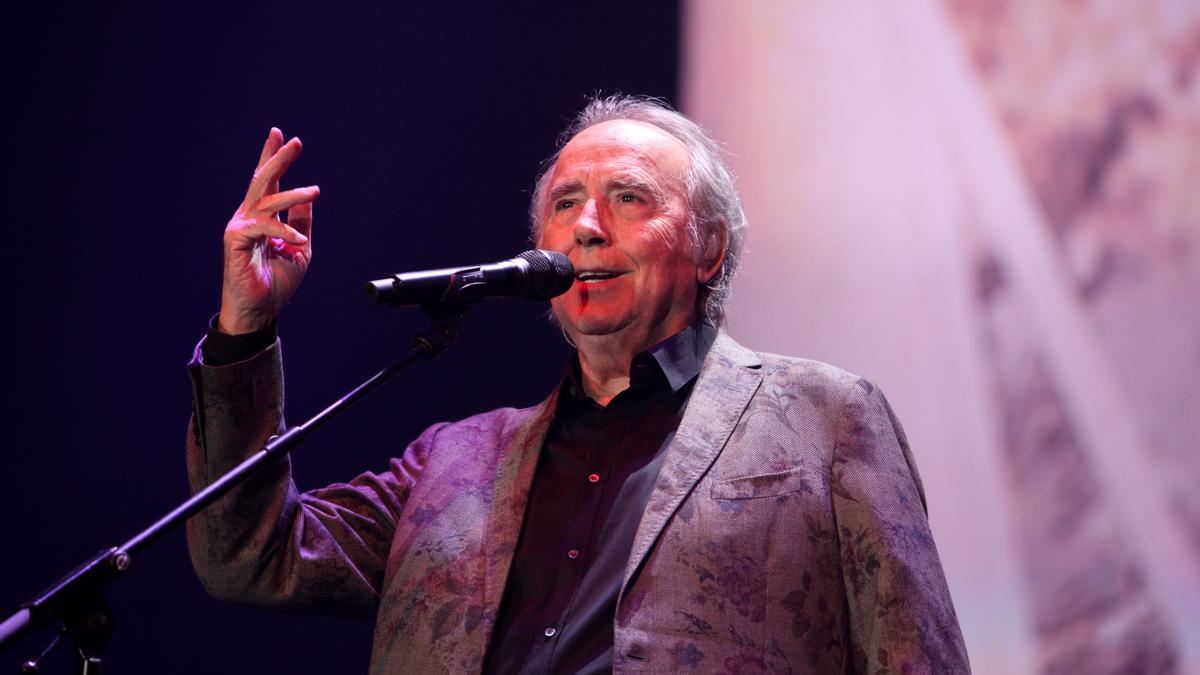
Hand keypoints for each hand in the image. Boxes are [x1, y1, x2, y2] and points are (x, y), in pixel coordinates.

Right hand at [218, 128, 319, 333]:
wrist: (262, 308)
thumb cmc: (277, 281)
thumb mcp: (299, 247)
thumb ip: (303, 221)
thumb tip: (309, 197)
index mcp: (262, 216)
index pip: (268, 182)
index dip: (272, 157)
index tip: (280, 134)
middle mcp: (248, 216)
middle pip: (262, 180)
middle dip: (278, 159)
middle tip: (294, 142)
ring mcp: (240, 226)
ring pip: (266, 200)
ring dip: (292, 194)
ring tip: (314, 191)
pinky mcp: (236, 239)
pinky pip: (264, 227)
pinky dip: (284, 231)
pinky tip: (297, 240)